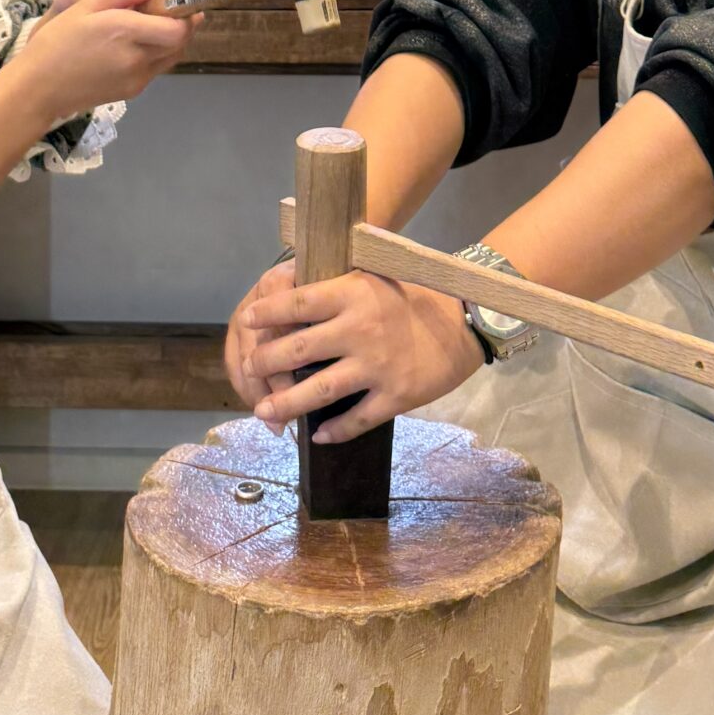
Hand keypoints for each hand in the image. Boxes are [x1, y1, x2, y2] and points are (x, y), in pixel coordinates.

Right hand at [14, 0, 197, 121]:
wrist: (39, 88)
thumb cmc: (57, 42)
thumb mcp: (85, 6)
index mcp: (126, 33)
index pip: (178, 29)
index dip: (186, 16)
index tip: (182, 2)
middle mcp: (138, 58)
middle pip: (180, 44)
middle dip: (182, 26)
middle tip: (170, 11)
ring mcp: (137, 79)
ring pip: (171, 57)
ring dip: (171, 41)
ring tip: (155, 26)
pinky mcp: (132, 92)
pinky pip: (155, 69)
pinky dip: (157, 55)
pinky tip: (137, 45)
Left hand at [235, 268, 483, 443]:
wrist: (465, 320)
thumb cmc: (415, 295)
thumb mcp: (374, 278)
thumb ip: (339, 289)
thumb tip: (295, 299)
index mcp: (352, 294)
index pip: (297, 302)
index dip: (268, 312)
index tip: (247, 320)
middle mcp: (359, 329)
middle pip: (299, 349)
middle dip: (266, 362)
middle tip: (248, 370)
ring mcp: (376, 366)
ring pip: (320, 390)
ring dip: (287, 403)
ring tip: (264, 411)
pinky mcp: (395, 395)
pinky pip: (357, 419)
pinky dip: (334, 430)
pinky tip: (317, 436)